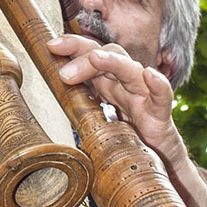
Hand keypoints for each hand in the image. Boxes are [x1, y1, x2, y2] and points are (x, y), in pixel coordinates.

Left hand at [47, 33, 180, 159]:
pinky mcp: (159, 115)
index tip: (51, 46)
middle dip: (84, 56)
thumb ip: (78, 107)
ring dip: (112, 62)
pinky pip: (162, 96)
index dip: (73, 46)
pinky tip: (150, 76)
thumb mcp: (95, 120)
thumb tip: (43, 104)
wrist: (157, 160)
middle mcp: (125, 83)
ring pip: (131, 69)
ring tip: (96, 58)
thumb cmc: (126, 137)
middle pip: (109, 55)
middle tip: (64, 73)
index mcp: (108, 83)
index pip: (91, 54)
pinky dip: (158, 85)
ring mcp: (143, 96)